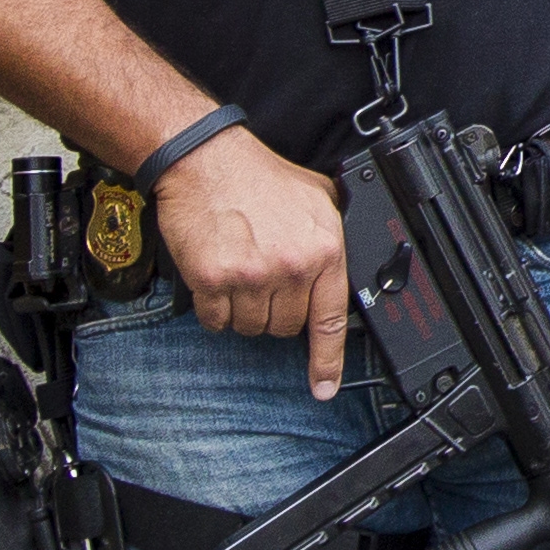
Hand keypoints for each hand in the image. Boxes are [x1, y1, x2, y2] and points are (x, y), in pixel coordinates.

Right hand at [149, 125, 353, 400]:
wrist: (205, 161)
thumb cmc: (258, 177)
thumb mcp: (317, 197)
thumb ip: (333, 234)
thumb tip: (344, 268)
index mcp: (324, 249)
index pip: (330, 320)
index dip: (327, 362)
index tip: (323, 388)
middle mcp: (291, 267)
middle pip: (286, 327)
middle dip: (275, 309)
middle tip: (264, 274)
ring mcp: (251, 276)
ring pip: (250, 327)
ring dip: (243, 309)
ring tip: (241, 268)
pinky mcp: (213, 280)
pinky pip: (216, 320)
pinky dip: (214, 307)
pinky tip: (217, 275)